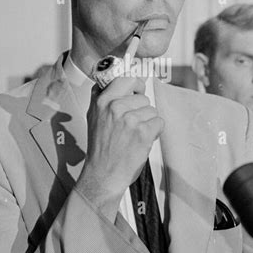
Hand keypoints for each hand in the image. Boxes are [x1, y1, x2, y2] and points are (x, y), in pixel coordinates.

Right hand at [76, 75, 163, 216]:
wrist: (102, 175)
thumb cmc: (100, 149)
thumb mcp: (93, 117)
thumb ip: (104, 97)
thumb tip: (120, 79)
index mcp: (102, 101)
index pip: (124, 78)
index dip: (135, 84)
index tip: (136, 91)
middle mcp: (114, 107)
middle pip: (142, 96)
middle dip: (142, 108)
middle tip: (135, 121)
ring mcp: (129, 119)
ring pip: (152, 110)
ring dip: (148, 122)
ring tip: (134, 135)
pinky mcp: (142, 132)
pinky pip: (159, 122)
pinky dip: (154, 132)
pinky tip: (141, 141)